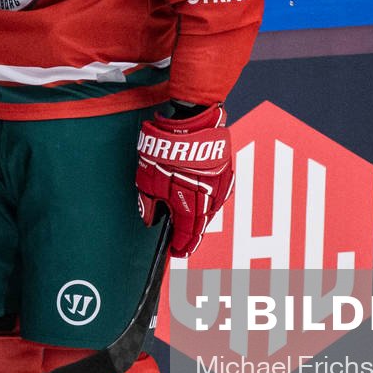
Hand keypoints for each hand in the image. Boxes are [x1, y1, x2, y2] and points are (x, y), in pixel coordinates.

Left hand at [135, 104, 233, 256]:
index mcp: (190, 204)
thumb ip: (148, 202)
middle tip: (184, 243)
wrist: (190, 120)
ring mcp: (221, 185)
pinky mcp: (226, 171)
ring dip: (201, 219)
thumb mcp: (146, 178)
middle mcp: (209, 199)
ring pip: (212, 210)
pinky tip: (202, 203)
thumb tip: (150, 217)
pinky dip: (209, 201)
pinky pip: (218, 193)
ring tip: (191, 225)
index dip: (181, 245)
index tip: (175, 252)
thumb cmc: (165, 149)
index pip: (187, 234)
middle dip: (191, 236)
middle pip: (202, 225)